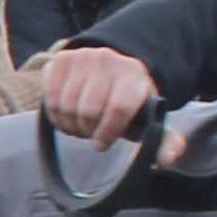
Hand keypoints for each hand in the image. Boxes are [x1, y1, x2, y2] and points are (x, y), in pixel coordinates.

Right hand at [39, 42, 157, 140]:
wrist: (108, 70)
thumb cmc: (126, 103)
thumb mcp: (146, 120)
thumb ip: (162, 141)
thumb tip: (165, 159)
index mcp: (134, 77)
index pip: (119, 107)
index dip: (108, 132)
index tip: (102, 144)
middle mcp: (110, 61)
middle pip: (89, 111)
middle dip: (87, 131)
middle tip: (91, 132)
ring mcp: (83, 58)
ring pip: (67, 106)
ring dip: (70, 125)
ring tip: (79, 124)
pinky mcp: (61, 60)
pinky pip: (50, 99)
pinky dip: (56, 116)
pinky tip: (66, 115)